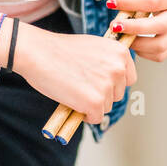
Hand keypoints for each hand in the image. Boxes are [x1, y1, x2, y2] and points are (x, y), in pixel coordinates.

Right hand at [14, 25, 136, 124]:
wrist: (37, 52)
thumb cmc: (59, 50)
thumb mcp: (93, 48)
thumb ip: (107, 62)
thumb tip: (111, 81)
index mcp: (120, 52)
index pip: (128, 78)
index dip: (112, 84)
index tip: (98, 82)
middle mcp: (118, 68)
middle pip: (118, 94)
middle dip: (102, 95)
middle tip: (81, 87)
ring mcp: (107, 86)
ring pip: (106, 107)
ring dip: (92, 104)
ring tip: (74, 91)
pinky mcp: (95, 102)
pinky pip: (95, 118)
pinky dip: (84, 115)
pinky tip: (72, 102)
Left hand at [105, 0, 166, 61]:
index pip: (155, 1)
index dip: (131, 4)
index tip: (111, 3)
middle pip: (159, 26)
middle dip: (133, 28)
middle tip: (114, 25)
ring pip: (160, 45)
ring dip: (137, 44)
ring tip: (121, 35)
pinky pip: (160, 54)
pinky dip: (143, 52)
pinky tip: (132, 41)